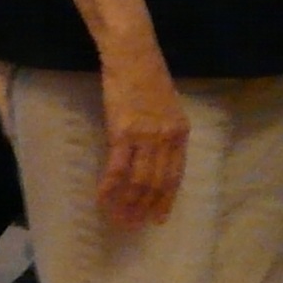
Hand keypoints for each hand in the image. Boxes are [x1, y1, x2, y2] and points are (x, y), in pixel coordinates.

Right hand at [96, 44, 190, 230]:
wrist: (133, 56)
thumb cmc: (147, 79)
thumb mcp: (166, 109)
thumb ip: (164, 134)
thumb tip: (153, 161)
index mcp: (181, 131)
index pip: (175, 175)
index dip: (166, 199)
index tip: (158, 220)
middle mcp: (167, 137)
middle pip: (156, 183)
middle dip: (144, 208)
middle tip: (132, 226)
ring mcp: (146, 136)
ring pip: (137, 181)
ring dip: (126, 204)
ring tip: (117, 220)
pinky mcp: (123, 132)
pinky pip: (116, 169)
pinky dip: (109, 189)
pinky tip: (102, 200)